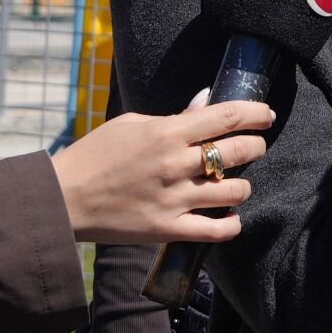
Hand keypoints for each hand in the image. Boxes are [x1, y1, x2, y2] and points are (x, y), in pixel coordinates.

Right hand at [49, 98, 273, 244]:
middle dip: (255, 146)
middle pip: (237, 152)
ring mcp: (174, 199)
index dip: (255, 113)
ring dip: (243, 186)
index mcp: (166, 133)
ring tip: (236, 183)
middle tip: (255, 146)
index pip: (225, 117)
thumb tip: (206, 102)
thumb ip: (173, 117)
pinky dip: (231, 224)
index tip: (266, 114)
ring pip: (234, 191)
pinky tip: (230, 216)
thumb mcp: (131, 124)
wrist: (65, 198)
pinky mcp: (168, 229)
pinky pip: (216, 230)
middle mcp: (176, 165)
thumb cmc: (95, 155)